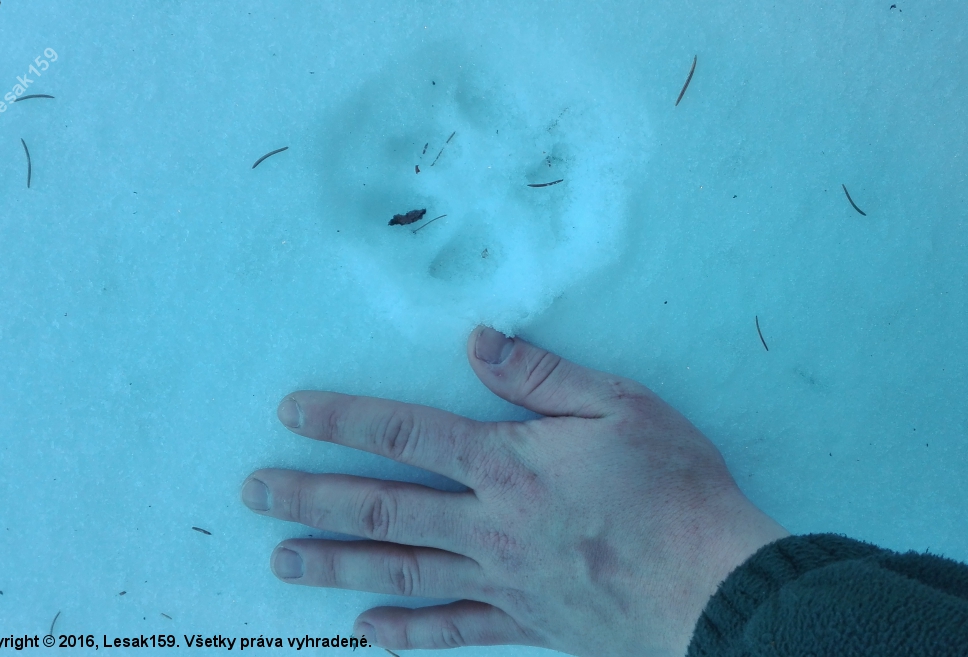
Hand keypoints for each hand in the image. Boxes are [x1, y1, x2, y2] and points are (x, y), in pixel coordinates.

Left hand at [241, 326, 787, 655]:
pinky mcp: (525, 622)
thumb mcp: (620, 405)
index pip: (405, 433)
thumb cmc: (673, 486)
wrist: (713, 583)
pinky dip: (406, 633)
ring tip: (281, 560)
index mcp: (507, 463)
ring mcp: (502, 581)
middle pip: (382, 508)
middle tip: (254, 492)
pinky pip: (452, 631)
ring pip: (400, 571)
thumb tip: (478, 341)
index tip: (291, 414)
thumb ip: (542, 376)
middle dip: (312, 497)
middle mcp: (489, 524)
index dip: (343, 420)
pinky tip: (365, 630)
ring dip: (335, 564)